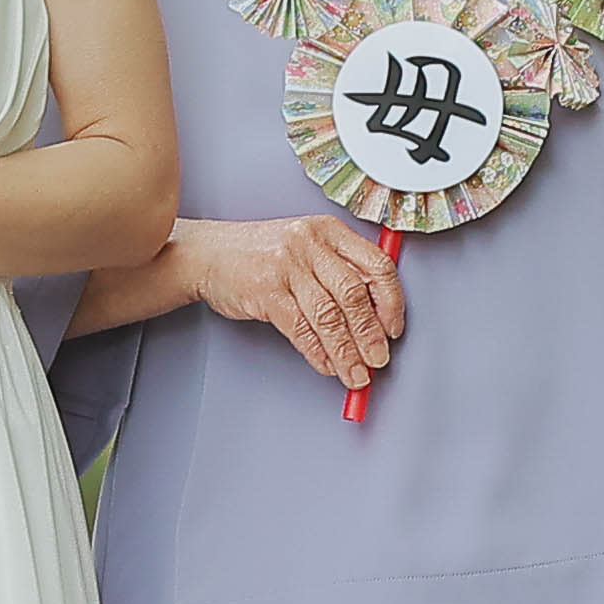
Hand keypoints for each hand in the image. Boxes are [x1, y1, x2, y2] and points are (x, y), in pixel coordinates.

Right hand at [173, 213, 402, 390]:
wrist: (209, 254)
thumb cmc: (262, 253)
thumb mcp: (307, 247)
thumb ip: (341, 271)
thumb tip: (375, 317)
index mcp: (328, 230)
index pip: (376, 264)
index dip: (391, 301)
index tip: (394, 328)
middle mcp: (310, 243)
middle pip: (354, 294)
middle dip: (370, 335)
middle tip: (378, 360)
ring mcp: (286, 266)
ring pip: (328, 316)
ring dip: (346, 352)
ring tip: (355, 373)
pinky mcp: (265, 291)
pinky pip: (300, 329)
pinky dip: (317, 353)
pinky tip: (326, 364)